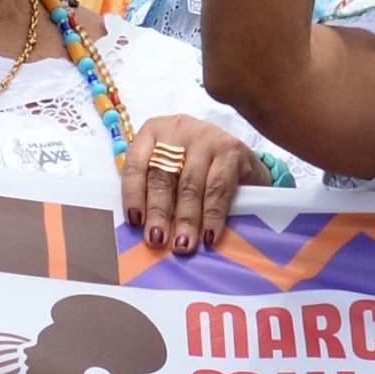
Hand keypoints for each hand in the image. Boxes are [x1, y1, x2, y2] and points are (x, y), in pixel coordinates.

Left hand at [125, 118, 263, 255]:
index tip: (135, 223)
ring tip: (183, 245)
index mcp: (153, 132)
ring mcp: (206, 136)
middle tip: (157, 240)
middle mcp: (177, 128)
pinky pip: (218, 187)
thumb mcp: (171, 173)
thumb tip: (142, 230)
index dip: (133, 195)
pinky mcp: (232, 148)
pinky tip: (209, 235)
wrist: (241, 162)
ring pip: (190, 184)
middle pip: (163, 175)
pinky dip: (213, 215)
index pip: (136, 164)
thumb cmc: (196, 172)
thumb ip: (153, 191)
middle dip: (159, 212)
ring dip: (186, 219)